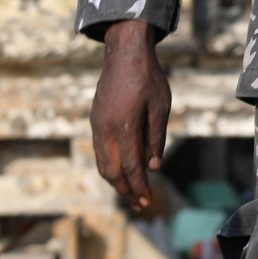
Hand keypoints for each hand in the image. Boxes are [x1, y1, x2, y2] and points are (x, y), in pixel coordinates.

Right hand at [90, 20, 170, 208]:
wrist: (124, 54)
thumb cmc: (148, 78)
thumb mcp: (161, 106)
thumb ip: (156, 138)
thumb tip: (154, 167)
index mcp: (124, 127)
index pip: (131, 167)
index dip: (139, 186)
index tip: (147, 202)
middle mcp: (105, 130)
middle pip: (112, 171)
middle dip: (126, 190)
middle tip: (141, 204)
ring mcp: (97, 126)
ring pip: (102, 163)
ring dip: (116, 181)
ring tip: (132, 192)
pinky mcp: (95, 121)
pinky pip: (100, 151)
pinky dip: (110, 166)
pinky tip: (122, 170)